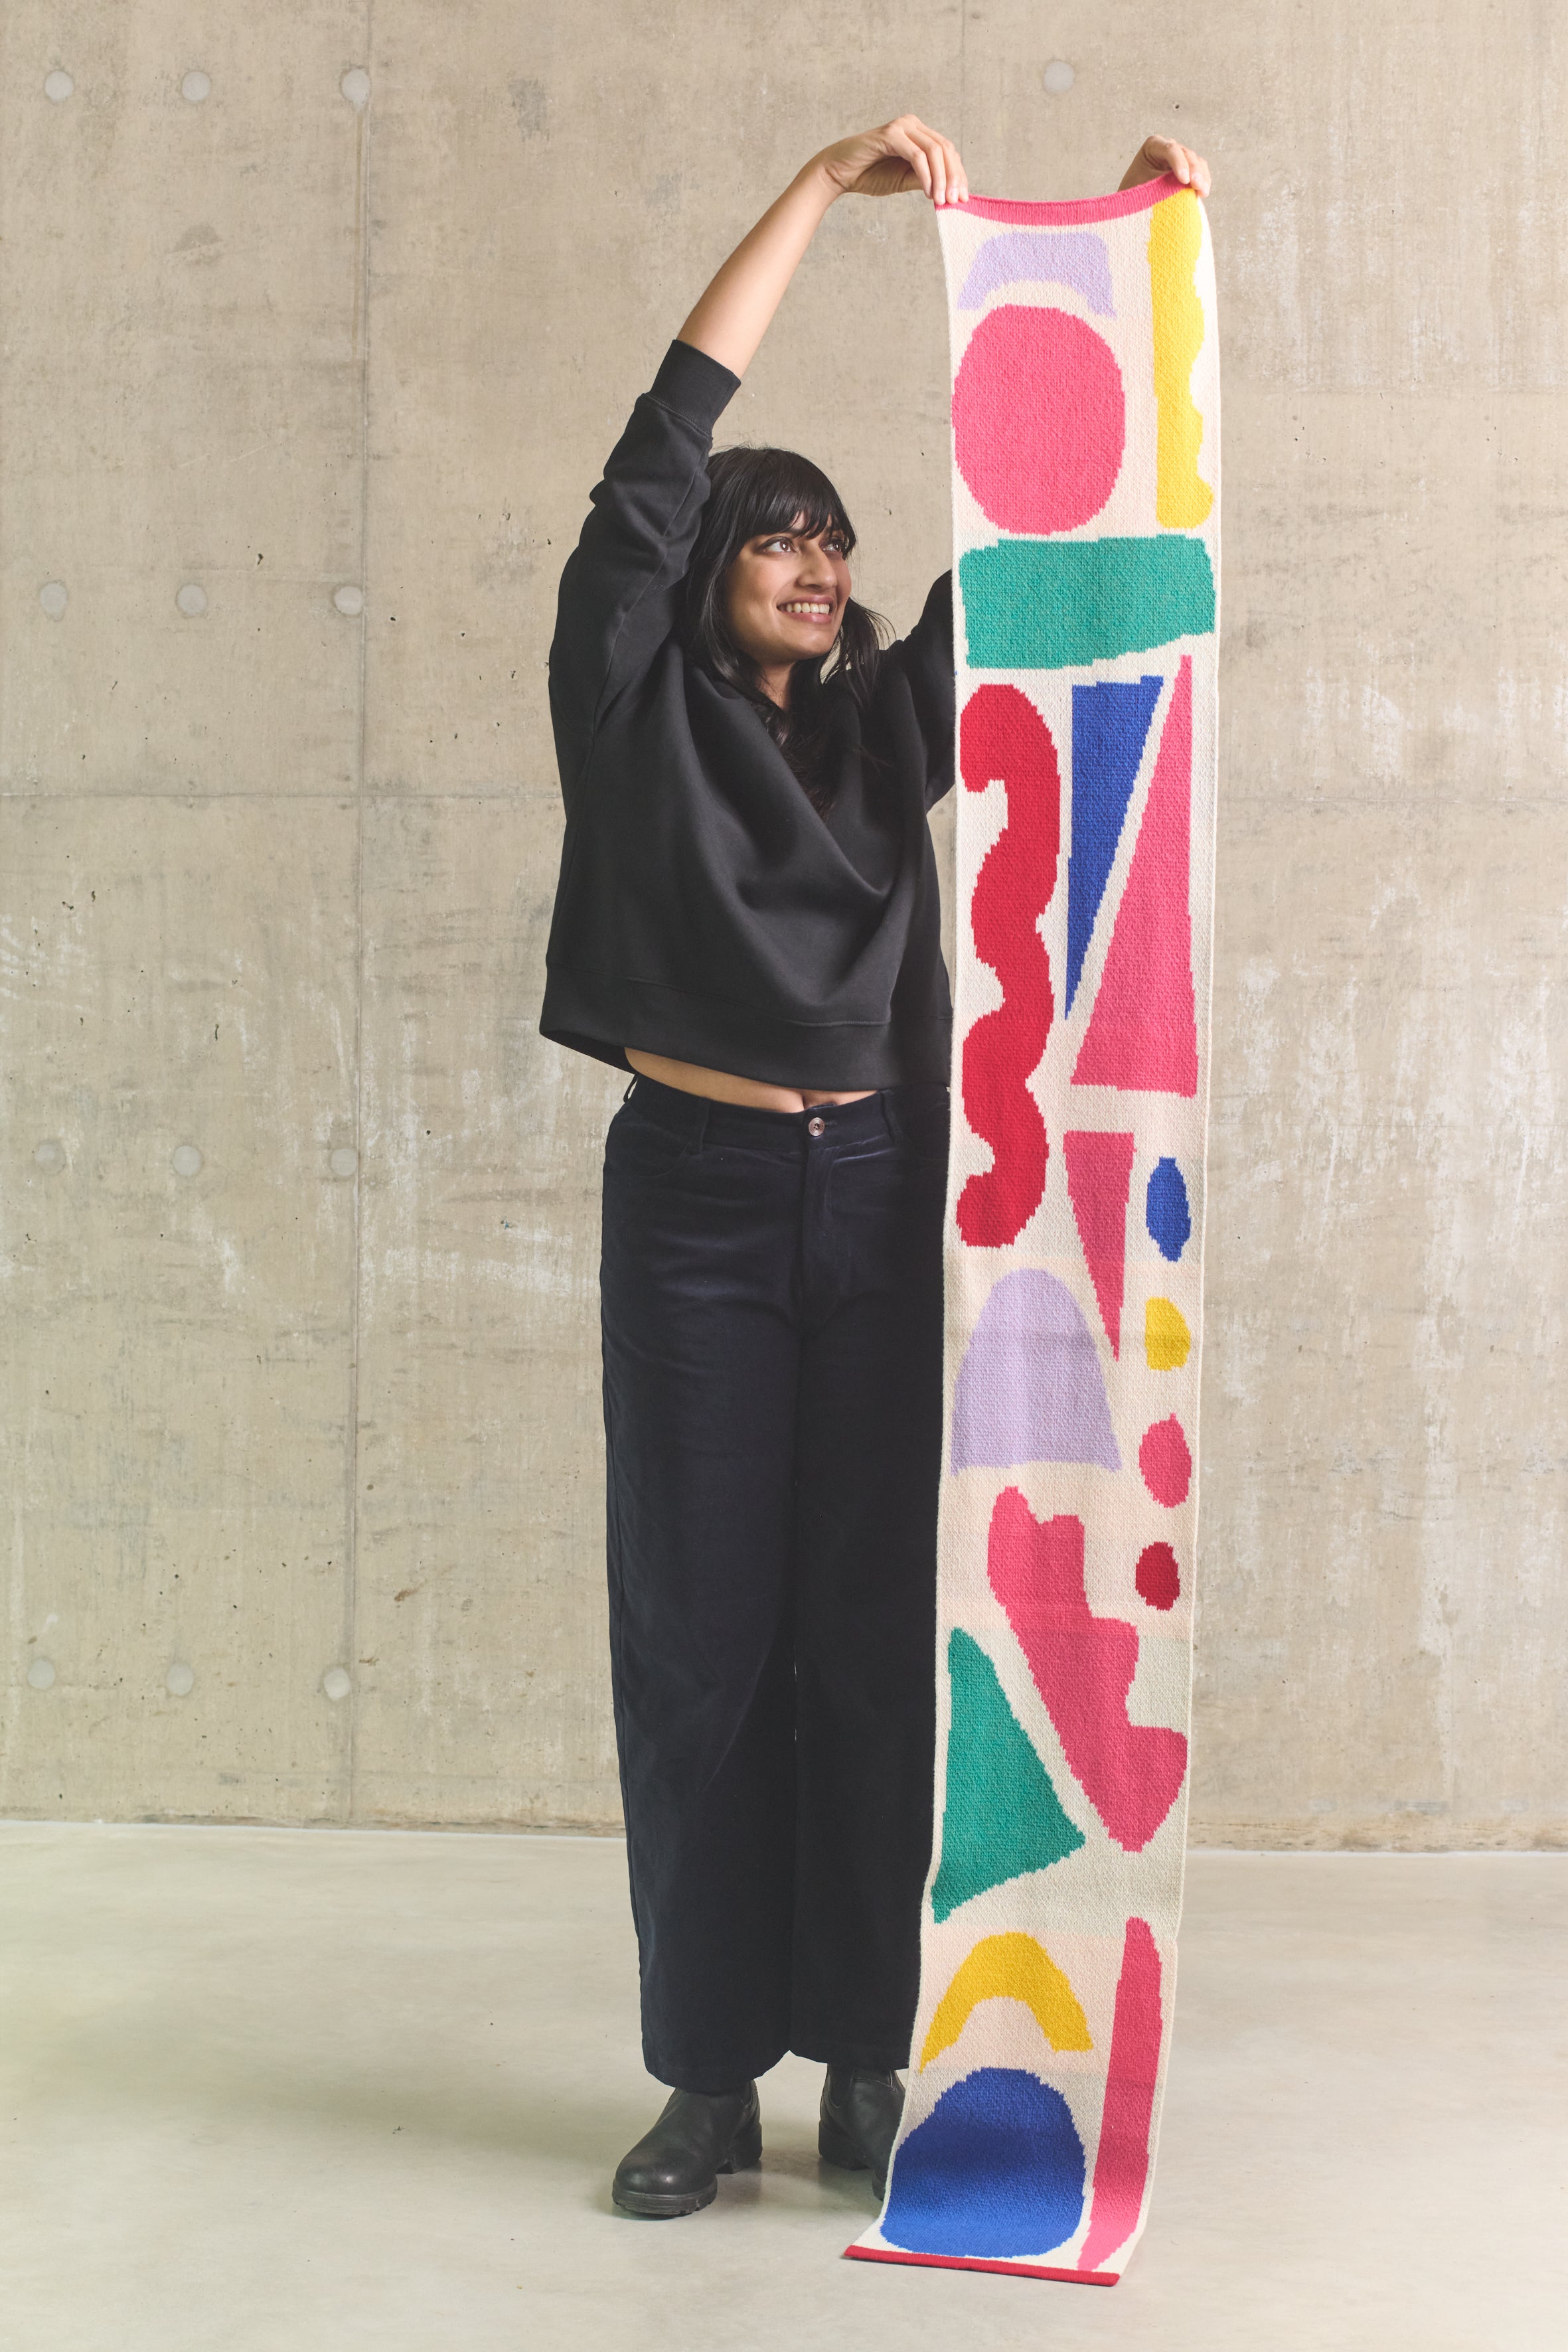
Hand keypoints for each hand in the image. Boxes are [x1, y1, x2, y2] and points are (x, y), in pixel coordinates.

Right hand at [816, 116, 969, 206]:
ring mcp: (902, 126)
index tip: (963, 198)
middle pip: (945, 149)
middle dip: (954, 177)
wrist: (840, 173)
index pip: (947, 151)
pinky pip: (917, 156)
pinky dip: (926, 176)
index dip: (958, 174)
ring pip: (934, 151)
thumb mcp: (904, 180)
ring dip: (942, 178)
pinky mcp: (891, 134)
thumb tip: (950, 191)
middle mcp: (912, 124)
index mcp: (918, 133)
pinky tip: (929, 193)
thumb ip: (926, 180)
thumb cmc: (869, 175)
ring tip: (943, 201)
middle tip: (956, 201)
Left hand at [1120, 135, 1210, 198]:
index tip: (1184, 180)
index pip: (1170, 149)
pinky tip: (1203, 193)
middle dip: (1194, 170)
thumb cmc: (1133, 193)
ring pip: (1197, 161)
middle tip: (1197, 185)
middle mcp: (1168, 147)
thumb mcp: (1143, 186)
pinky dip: (1203, 182)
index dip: (1179, 163)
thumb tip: (1180, 189)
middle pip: (1186, 154)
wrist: (1132, 202)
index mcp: (1153, 145)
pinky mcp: (1187, 169)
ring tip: (1203, 192)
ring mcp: (1179, 157)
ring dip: (1202, 176)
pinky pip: (1200, 171)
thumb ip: (1161, 184)